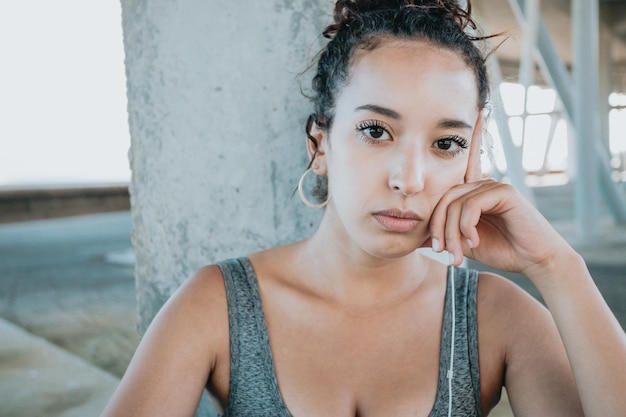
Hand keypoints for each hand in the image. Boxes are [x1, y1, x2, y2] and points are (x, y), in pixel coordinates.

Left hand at [428, 115, 573, 276]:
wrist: (533, 261)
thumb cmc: (502, 251)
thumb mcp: (464, 243)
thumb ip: (445, 234)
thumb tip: (417, 238)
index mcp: (474, 192)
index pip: (464, 163)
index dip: (470, 136)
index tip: (478, 111)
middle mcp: (482, 184)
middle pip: (444, 196)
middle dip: (438, 226)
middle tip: (441, 251)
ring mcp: (494, 185)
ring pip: (455, 203)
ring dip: (451, 233)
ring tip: (457, 254)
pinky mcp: (504, 192)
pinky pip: (471, 205)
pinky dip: (466, 227)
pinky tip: (474, 241)